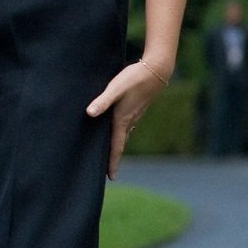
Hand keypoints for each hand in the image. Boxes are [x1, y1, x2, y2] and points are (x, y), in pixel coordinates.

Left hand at [86, 59, 168, 178]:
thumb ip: (103, 100)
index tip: (111, 177)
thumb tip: (89, 113)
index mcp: (122, 119)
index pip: (116, 146)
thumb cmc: (135, 78)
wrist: (157, 69)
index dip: (113, 162)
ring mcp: (135, 114)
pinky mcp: (137, 107)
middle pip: (120, 144)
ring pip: (125, 135)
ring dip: (117, 145)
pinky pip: (128, 126)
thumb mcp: (116, 88)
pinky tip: (118, 129)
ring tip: (111, 154)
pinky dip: (121, 133)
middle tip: (109, 172)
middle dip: (114, 157)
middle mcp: (130, 120)